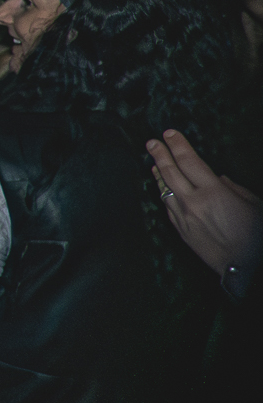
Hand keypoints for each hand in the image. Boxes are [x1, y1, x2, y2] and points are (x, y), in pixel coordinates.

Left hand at [148, 130, 262, 285]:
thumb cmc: (255, 236)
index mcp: (213, 192)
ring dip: (159, 174)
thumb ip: (233, 188)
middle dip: (160, 154)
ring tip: (154, 162)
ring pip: (165, 189)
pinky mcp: (181, 231)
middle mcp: (193, 202)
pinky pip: (169, 207)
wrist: (245, 268)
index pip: (189, 161)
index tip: (169, 134)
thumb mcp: (252, 204)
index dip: (178, 145)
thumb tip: (217, 179)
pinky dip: (165, 194)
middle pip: (170, 172)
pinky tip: (164, 188)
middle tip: (152, 142)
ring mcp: (184, 217)